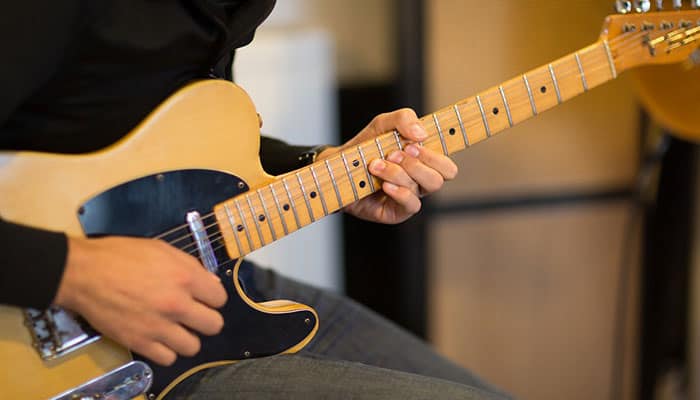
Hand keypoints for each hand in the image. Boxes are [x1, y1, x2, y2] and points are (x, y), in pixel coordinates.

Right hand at [54, 236, 226, 365]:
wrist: (84, 273)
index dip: (212, 298)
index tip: (202, 297)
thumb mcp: (162, 249)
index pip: (220, 299)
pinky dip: (166, 351)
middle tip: (192, 314)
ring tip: (174, 328)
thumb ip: (190, 266)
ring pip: (193, 347)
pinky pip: (168, 358)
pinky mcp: (139, 342)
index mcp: (185, 277)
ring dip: (187, 338)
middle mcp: (177, 304)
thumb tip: (211, 284)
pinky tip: (158, 338)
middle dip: (206, 319)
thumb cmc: (121, 256)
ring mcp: (159, 326)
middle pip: (214, 325)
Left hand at [320, 108, 457, 223]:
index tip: (414, 142)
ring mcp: (410, 197)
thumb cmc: (365, 147)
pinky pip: (411, 204)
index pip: (448, 164)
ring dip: (398, 172)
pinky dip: (399, 191)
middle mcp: (421, 180)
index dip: (438, 154)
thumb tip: (421, 134)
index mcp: (424, 161)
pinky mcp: (397, 212)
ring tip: (376, 165)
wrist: (337, 167)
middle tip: (395, 152)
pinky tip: (384, 184)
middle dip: (419, 161)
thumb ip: (404, 119)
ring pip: (423, 186)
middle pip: (443, 175)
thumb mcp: (382, 125)